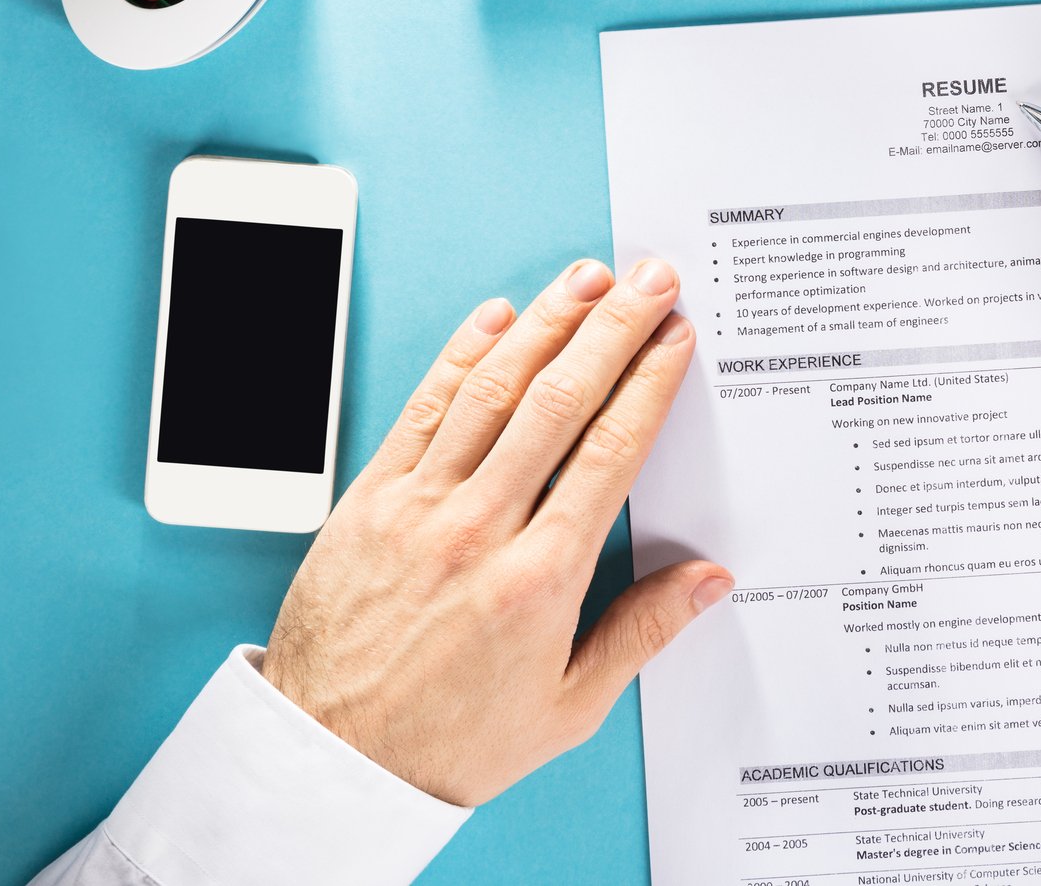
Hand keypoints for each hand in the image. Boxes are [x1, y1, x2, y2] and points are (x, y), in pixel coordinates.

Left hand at [259, 258, 731, 806]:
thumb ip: (643, 633)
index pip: (608, 452)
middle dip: (613, 329)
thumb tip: (710, 581)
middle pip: (559, 402)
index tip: (675, 339)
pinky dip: (460, 356)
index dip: (648, 383)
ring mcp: (418, 508)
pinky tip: (495, 318)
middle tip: (649, 280)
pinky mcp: (368, 502)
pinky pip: (421, 410)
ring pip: (492, 390)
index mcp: (539, 579)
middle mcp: (479, 530)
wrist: (330, 761)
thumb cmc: (448, 742)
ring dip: (545, 323)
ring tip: (586, 279)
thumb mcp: (568, 707)